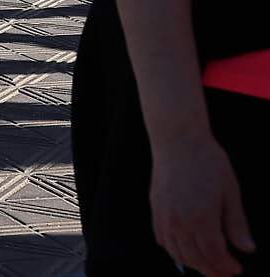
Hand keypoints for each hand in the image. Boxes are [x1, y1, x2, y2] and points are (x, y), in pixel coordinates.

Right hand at [151, 134, 254, 276]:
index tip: (237, 269)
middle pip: (195, 258)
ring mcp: (164, 215)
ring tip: (207, 264)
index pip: (214, 255)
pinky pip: (162, 238)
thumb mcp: (231, 191)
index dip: (226, 266)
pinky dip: (173, 250)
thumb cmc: (207, 161)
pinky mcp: (156, 208)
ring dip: (193, 263)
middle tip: (225, 273)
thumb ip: (237, 223)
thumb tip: (247, 248)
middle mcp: (179, 221)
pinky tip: (184, 249)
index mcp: (202, 218)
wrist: (177, 139)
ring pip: (176, 252)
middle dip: (212, 270)